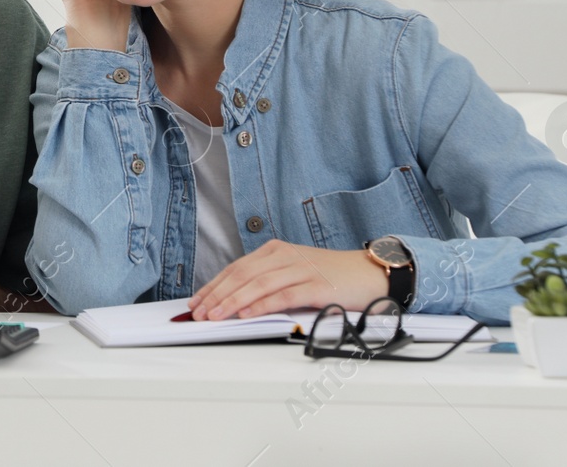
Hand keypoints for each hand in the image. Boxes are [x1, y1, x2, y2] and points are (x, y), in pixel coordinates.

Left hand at [186, 240, 387, 319]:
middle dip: (217, 295)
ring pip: (259, 284)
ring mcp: (301, 269)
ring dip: (233, 301)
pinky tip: (247, 313)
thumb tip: (233, 302)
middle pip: (243, 275)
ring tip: (215, 316)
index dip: (213, 285)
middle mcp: (285, 256)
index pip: (236, 268)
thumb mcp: (293, 273)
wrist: (370, 272)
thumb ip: (268, 283)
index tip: (196, 302)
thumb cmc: (331, 276)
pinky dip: (262, 305)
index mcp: (276, 251)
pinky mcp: (317, 286)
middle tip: (199, 313)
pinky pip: (284, 295)